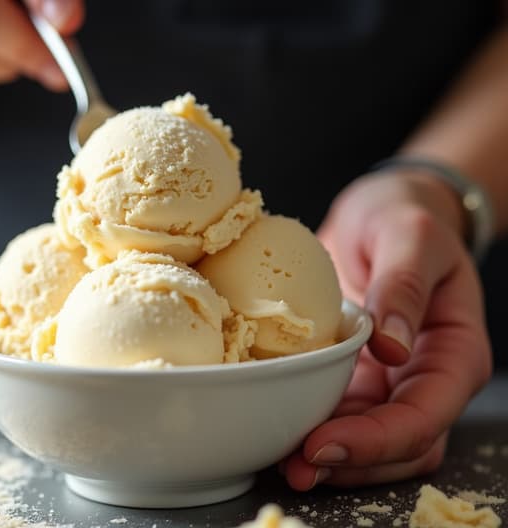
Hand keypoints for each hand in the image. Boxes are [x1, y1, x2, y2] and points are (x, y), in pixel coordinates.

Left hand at [280, 171, 492, 488]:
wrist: (381, 211)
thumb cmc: (404, 217)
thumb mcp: (409, 235)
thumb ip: (404, 287)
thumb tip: (391, 349)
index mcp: (453, 352)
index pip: (425, 415)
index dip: (378, 440)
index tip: (326, 443)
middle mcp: (423, 376)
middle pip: (399, 444)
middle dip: (351, 462)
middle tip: (297, 466)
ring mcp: (387, 381)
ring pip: (368, 442)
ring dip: (329, 458)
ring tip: (282, 462)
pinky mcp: (352, 375)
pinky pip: (336, 414)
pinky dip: (311, 427)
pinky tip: (277, 428)